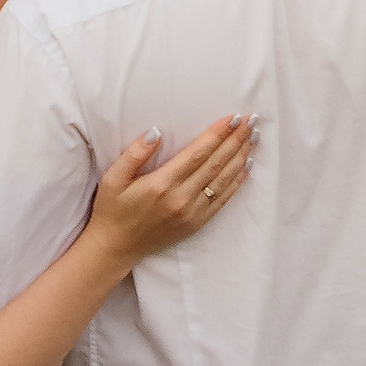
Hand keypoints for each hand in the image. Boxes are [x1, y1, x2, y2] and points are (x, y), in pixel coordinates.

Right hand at [85, 115, 254, 267]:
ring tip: (254, 137)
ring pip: (224, 180)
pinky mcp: (196, 224)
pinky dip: (237, 181)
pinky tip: (247, 165)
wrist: (115, 248)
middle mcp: (181, 198)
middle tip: (251, 120)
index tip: (233, 117)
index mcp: (162, 184)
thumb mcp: (113, 178)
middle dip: (236, 139)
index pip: (198, 153)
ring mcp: (192, 213)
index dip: (218, 134)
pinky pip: (223, 200)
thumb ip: (135, 153)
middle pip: (216, 163)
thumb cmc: (112, 210)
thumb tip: (156, 132)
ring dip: (241, 156)